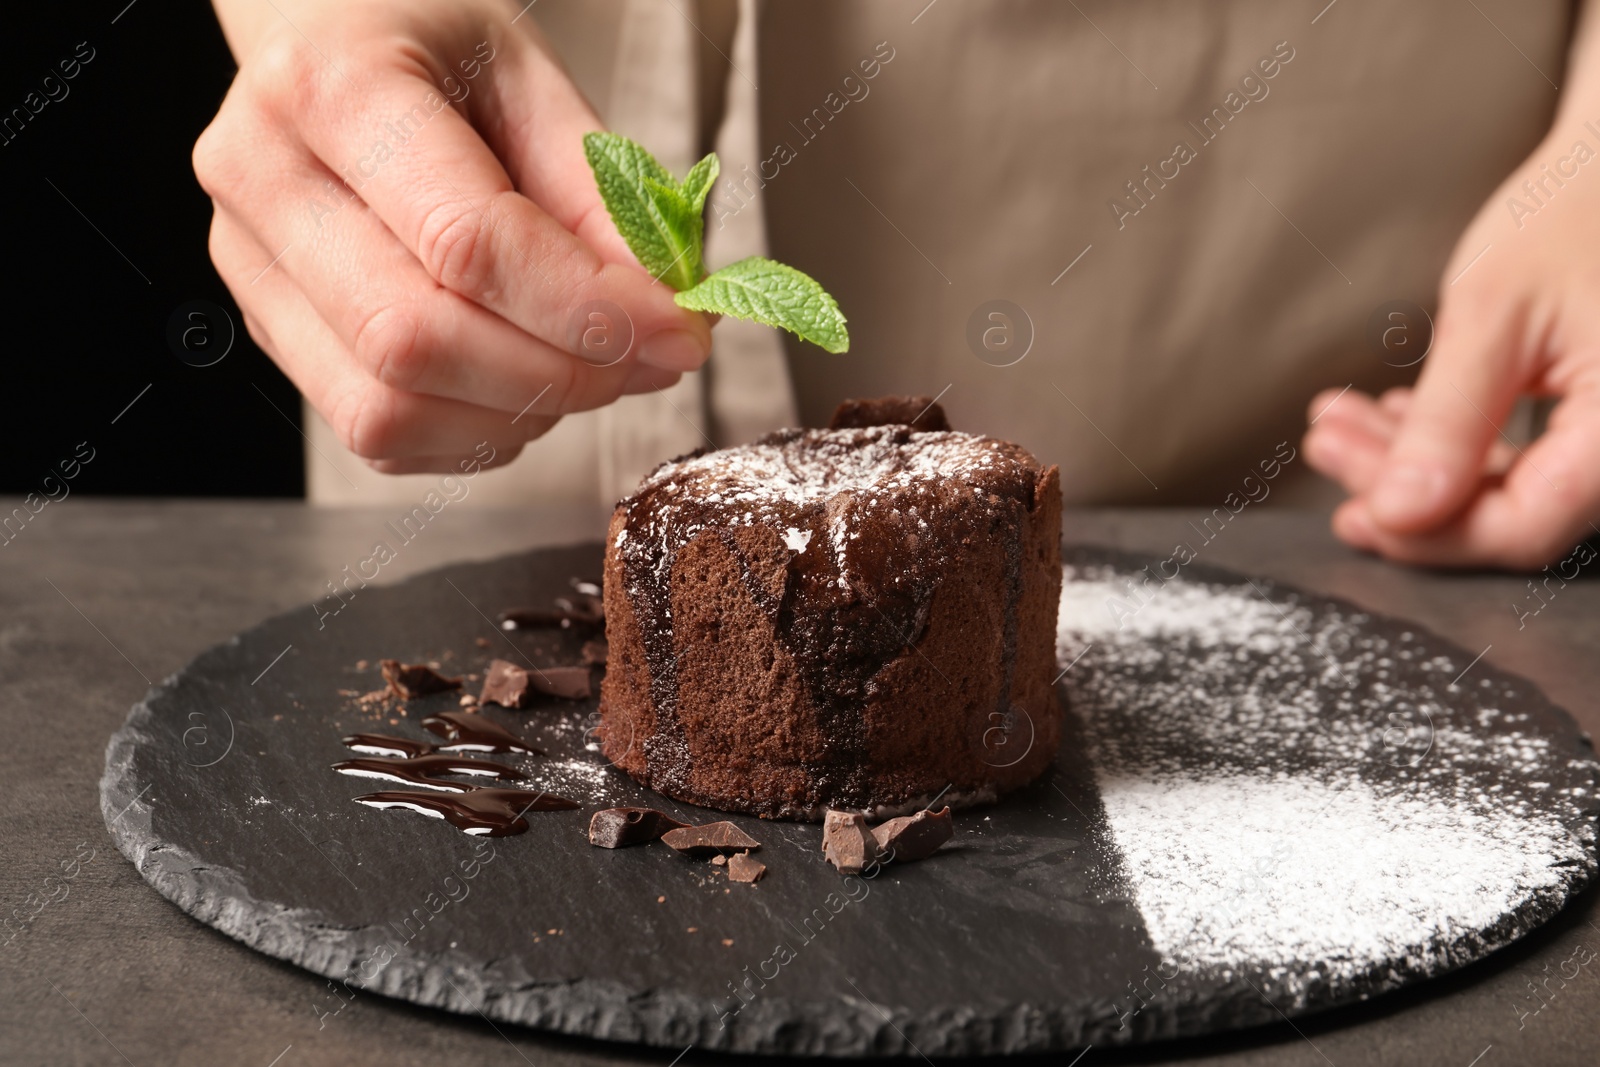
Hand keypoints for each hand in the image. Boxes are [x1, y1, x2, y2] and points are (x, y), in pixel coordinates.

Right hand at [194, 0, 712, 473]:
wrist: (327, 35)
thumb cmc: (432, 49)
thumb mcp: (534, 81)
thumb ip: (600, 198)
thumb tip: (667, 315)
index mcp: (329, 88)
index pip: (466, 242)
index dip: (586, 308)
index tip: (677, 329)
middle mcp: (264, 180)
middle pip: (415, 342)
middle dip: (559, 372)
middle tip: (646, 358)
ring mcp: (251, 268)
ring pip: (386, 411)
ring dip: (518, 415)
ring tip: (587, 370)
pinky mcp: (269, 331)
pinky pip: (377, 437)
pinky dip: (474, 435)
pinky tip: (522, 385)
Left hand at [1303, 116, 1599, 568]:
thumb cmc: (1573, 214)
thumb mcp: (1493, 315)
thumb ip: (1447, 423)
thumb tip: (1399, 516)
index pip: (1521, 530)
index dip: (1426, 535)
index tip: (1349, 510)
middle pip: (1508, 515)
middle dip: (1402, 486)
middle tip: (1326, 441)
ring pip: (1508, 490)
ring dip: (1415, 462)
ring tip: (1339, 420)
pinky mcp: (1598, 422)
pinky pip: (1526, 459)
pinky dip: (1455, 445)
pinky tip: (1394, 417)